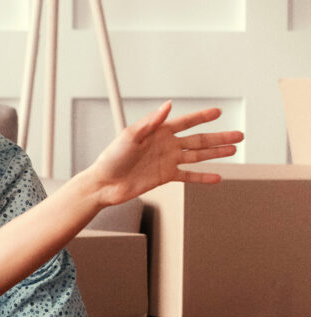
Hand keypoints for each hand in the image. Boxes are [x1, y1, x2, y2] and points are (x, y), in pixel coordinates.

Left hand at [85, 101, 242, 206]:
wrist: (104, 183)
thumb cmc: (111, 158)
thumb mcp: (130, 135)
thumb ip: (151, 121)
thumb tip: (168, 105)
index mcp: (159, 132)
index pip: (186, 122)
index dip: (202, 116)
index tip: (218, 111)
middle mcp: (166, 145)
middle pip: (199, 139)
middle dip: (220, 137)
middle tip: (239, 135)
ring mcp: (168, 161)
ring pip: (198, 156)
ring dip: (216, 153)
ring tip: (234, 150)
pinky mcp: (165, 177)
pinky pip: (188, 176)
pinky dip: (203, 177)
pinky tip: (217, 177)